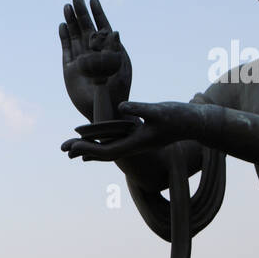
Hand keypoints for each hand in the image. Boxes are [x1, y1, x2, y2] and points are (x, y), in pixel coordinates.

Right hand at [61, 0, 131, 121]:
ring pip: (75, 35)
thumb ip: (115, 51)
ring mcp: (82, 59)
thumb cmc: (117, 92)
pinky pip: (66, 48)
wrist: (104, 110)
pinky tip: (62, 25)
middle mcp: (95, 52)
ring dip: (71, 21)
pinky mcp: (70, 68)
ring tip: (66, 6)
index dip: (97, 13)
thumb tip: (114, 32)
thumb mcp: (120, 70)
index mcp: (109, 50)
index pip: (102, 26)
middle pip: (86, 27)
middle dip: (81, 12)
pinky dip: (64, 37)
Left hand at [61, 101, 198, 160]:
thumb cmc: (181, 116)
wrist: (196, 123)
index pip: (107, 149)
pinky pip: (115, 139)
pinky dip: (101, 139)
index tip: (72, 146)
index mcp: (136, 142)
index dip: (89, 148)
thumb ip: (141, 108)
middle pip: (103, 151)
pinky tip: (93, 136)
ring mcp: (135, 141)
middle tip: (62, 149)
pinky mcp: (138, 134)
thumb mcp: (160, 110)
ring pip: (108, 146)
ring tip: (71, 146)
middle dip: (83, 150)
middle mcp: (133, 144)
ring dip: (89, 146)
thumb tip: (121, 106)